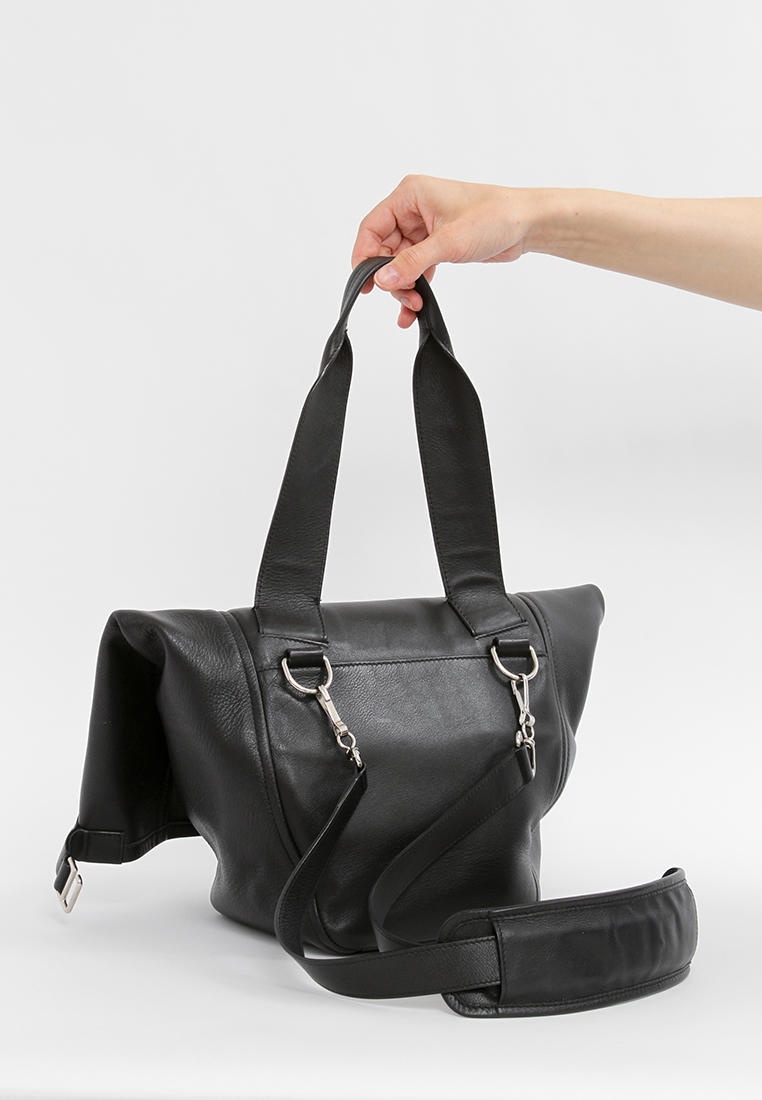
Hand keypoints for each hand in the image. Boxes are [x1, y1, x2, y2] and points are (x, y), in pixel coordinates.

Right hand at [351, 174, 538, 326]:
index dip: (364, 256)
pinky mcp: (437, 244)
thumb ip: (412, 262)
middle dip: (391, 277)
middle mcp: (414, 209)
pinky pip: (416, 268)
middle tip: (404, 298)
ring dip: (404, 286)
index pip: (372, 227)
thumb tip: (382, 279)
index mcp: (410, 195)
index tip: (365, 283)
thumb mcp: (448, 242)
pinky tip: (416, 306)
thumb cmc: (494, 217)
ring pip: (400, 262)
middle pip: (384, 249)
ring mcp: (425, 228)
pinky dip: (415, 286)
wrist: (526, 223)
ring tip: (415, 305)